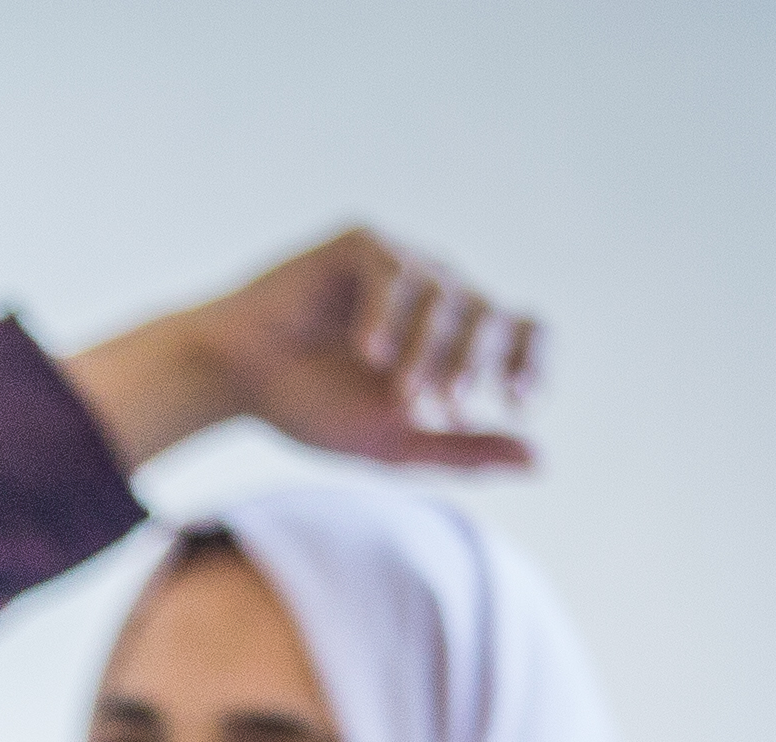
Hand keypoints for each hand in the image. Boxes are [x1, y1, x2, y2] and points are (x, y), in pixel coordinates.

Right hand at [65, 225, 541, 475]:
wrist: (233, 379)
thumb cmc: (309, 407)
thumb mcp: (394, 441)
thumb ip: (464, 449)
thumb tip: (542, 461)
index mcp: (451, 335)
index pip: (520, 330)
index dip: (528, 362)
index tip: (515, 401)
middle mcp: (435, 292)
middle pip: (490, 314)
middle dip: (469, 367)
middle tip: (439, 407)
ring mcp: (400, 264)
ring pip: (448, 293)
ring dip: (430, 350)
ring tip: (398, 392)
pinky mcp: (359, 246)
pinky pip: (397, 270)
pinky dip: (388, 315)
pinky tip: (365, 352)